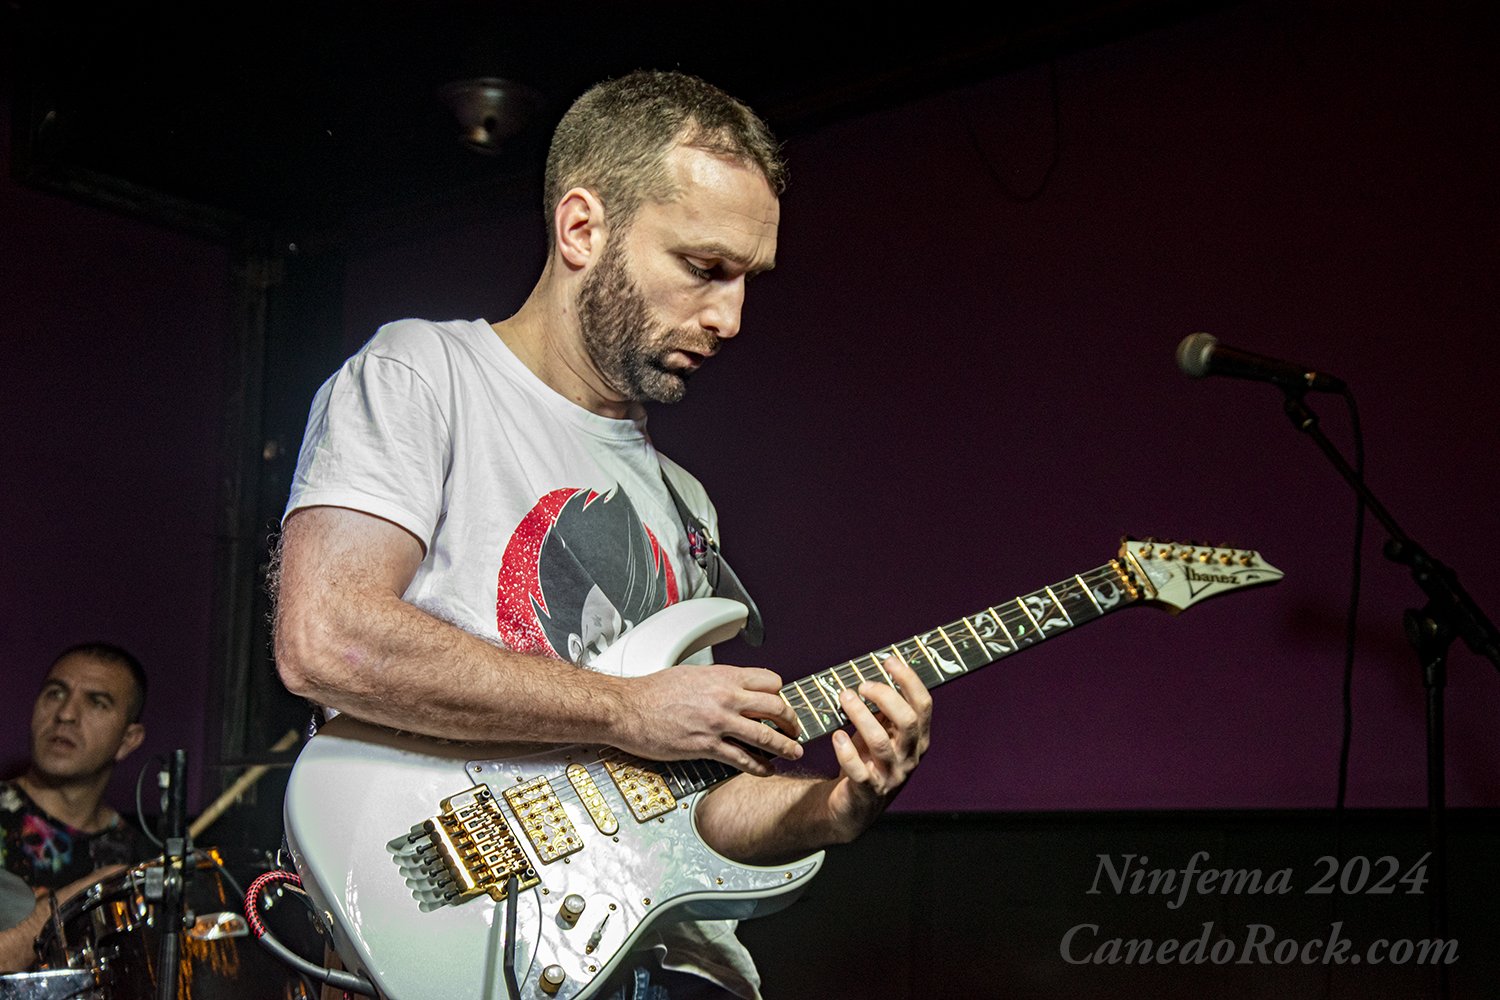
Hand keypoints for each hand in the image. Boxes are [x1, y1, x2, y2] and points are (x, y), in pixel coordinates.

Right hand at [613, 662, 803, 774]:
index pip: (770, 680)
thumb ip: (717, 681)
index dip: (780, 693)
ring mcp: (718, 723)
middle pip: (776, 706)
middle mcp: (726, 697)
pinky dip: (760, 767)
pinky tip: (766, 770)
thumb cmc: (653, 691)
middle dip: (790, 720)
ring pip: (766, 735)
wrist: (628, 708)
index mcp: (723, 676)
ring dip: (785, 746)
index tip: (781, 702)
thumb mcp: (692, 674)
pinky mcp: (707, 747)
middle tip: (794, 728)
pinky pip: (743, 759)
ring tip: (794, 752)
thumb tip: (731, 688)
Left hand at [825, 656, 931, 837]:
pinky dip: (846, 751)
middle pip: (908, 721)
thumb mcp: (883, 732)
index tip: (888, 661)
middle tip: (861, 685)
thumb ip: (887, 708)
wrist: (853, 805)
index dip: (909, 680)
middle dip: (885, 696)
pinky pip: (859, 771)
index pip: (923, 705)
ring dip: (861, 716)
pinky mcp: (867, 791)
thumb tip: (881, 668)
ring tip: (844, 698)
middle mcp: (909, 757)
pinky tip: (837, 735)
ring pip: (881, 743)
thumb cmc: (868, 759)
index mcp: (918, 739)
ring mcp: (890, 776)